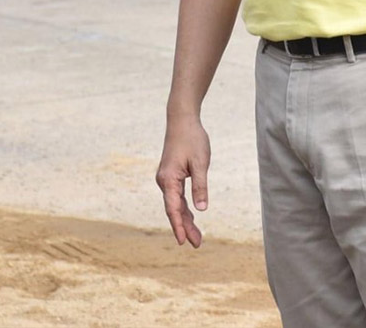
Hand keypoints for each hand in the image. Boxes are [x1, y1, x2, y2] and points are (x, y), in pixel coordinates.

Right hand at [155, 115, 211, 247]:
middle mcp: (164, 181)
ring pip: (176, 204)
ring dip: (185, 220)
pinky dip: (184, 208)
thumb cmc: (192, 139)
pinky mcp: (171, 176)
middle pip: (174, 210)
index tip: (183, 241)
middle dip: (185, 227)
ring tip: (196, 238)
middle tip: (197, 244)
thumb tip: (202, 209)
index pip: (173, 208)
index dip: (179, 226)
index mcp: (168, 179)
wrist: (182, 120)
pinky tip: (192, 217)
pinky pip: (177, 196)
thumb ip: (200, 186)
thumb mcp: (201, 163)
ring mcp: (166, 179)